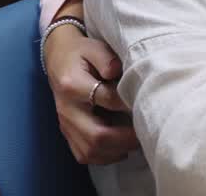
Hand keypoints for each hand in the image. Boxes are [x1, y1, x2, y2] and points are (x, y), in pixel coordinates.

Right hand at [44, 25, 139, 164]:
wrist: (58, 59)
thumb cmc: (82, 53)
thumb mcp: (94, 48)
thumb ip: (107, 59)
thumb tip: (118, 72)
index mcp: (72, 85)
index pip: (106, 99)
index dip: (129, 104)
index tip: (147, 104)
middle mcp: (66, 109)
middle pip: (95, 135)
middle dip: (124, 138)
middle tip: (145, 133)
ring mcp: (65, 124)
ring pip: (88, 150)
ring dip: (115, 151)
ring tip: (136, 143)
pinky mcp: (67, 132)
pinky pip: (82, 154)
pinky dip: (103, 157)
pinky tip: (121, 150)